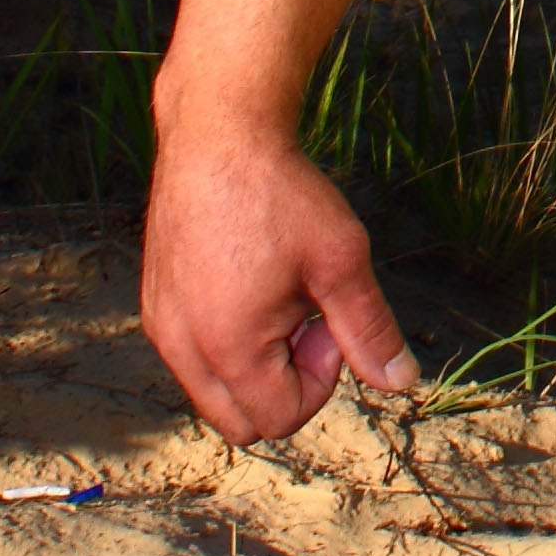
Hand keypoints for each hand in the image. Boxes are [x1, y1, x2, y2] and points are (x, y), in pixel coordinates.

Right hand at [141, 116, 419, 446]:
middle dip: (284, 385)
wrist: (219, 133)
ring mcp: (161, 326)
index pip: (281, 418)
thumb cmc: (280, 192)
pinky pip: (191, 357)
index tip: (327, 320)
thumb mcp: (340, 260)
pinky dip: (226, 343)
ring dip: (254, 366)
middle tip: (304, 317)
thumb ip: (369, 330)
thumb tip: (401, 381)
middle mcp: (181, 347)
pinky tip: (249, 283)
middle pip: (242, 421)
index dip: (321, 380)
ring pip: (214, 392)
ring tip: (277, 296)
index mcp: (228, 346)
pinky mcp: (154, 303)